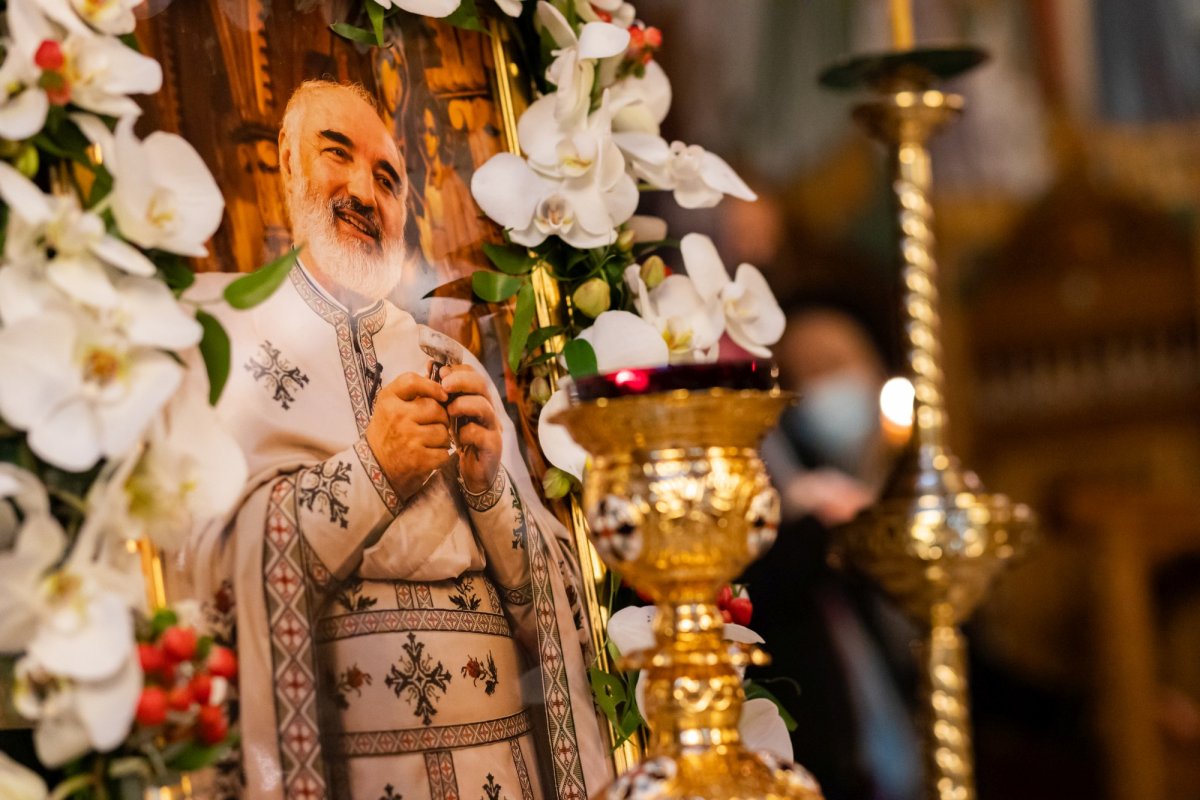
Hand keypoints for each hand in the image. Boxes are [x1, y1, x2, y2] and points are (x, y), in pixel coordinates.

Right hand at [366, 372, 451, 499]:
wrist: (374, 470)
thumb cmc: (387, 435)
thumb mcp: (389, 408)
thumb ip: (411, 392)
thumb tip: (437, 374)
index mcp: (388, 401)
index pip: (412, 381)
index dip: (432, 386)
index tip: (442, 395)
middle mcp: (397, 417)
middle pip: (436, 408)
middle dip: (441, 418)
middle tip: (433, 426)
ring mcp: (408, 439)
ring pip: (443, 431)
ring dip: (442, 439)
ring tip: (429, 442)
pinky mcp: (418, 459)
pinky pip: (444, 452)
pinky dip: (440, 455)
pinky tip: (429, 456)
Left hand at [439, 363, 501, 493]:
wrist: (472, 473)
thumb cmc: (460, 440)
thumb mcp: (449, 415)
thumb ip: (442, 395)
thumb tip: (429, 368)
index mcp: (477, 399)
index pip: (473, 374)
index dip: (458, 370)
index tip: (440, 372)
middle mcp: (488, 409)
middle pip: (482, 385)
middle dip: (462, 381)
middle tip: (444, 385)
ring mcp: (492, 427)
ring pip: (484, 407)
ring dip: (464, 405)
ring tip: (449, 411)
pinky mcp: (493, 446)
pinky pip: (481, 434)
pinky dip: (467, 433)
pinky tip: (457, 439)